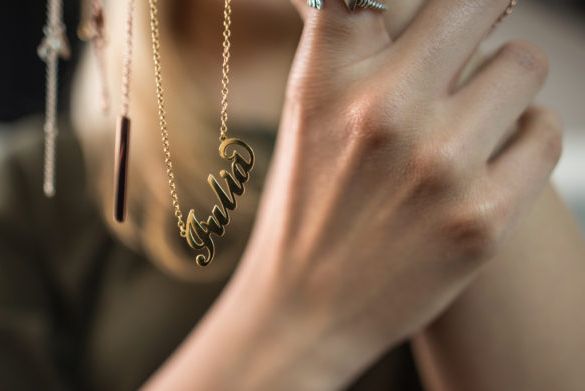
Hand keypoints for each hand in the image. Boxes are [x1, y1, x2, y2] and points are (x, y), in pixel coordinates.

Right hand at [236, 0, 560, 380]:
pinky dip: (526, 137)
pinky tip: (491, 156)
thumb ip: (351, 45)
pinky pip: (547, 132)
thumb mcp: (307, 112)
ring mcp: (439, 164)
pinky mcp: (484, 217)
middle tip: (464, 46)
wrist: (306, 308)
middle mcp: (383, 110)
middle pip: (478, 0)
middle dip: (475, 17)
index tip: (438, 20)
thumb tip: (393, 1)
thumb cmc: (308, 203)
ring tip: (473, 114)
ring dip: (504, 83)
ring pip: (524, 63)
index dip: (429, 1)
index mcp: (327, 78)